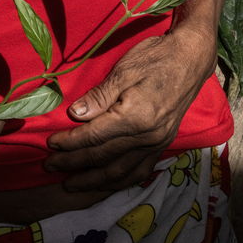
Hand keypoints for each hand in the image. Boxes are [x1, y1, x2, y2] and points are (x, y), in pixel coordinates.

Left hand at [45, 24, 215, 191]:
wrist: (192, 58)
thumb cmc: (155, 57)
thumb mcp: (123, 70)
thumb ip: (99, 97)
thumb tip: (75, 115)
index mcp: (135, 117)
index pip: (94, 137)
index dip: (69, 143)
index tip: (50, 145)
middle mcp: (148, 136)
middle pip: (104, 157)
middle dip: (75, 164)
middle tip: (50, 167)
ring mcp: (158, 143)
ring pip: (122, 171)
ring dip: (95, 181)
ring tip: (72, 184)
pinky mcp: (164, 144)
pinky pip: (140, 170)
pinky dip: (120, 181)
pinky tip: (106, 183)